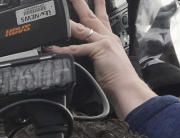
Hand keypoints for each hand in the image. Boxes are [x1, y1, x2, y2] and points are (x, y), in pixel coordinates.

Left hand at [46, 0, 155, 118]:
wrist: (127, 87)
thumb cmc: (118, 79)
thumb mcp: (105, 63)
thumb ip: (95, 56)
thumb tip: (81, 59)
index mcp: (110, 39)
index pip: (102, 18)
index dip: (97, 6)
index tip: (93, 0)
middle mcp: (107, 37)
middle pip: (92, 16)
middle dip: (81, 3)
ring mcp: (104, 42)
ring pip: (82, 27)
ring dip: (69, 21)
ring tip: (58, 14)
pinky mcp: (99, 50)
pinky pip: (76, 49)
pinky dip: (62, 50)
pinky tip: (51, 49)